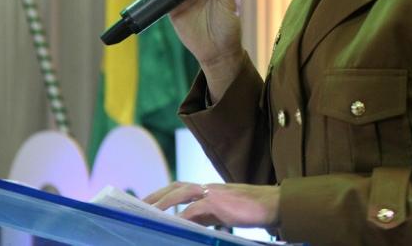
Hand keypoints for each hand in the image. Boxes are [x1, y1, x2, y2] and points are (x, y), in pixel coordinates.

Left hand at [143, 181, 280, 228]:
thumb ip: (206, 216)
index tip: (147, 202)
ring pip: (180, 194)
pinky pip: (194, 210)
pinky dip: (182, 217)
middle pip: (175, 187)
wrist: (272, 204)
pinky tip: (173, 224)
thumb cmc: (252, 210)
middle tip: (138, 205)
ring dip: (163, 203)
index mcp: (209, 189)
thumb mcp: (224, 213)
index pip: (180, 188)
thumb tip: (188, 224)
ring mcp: (213, 193)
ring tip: (149, 213)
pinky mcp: (218, 203)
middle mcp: (208, 188)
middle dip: (156, 195)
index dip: (163, 194)